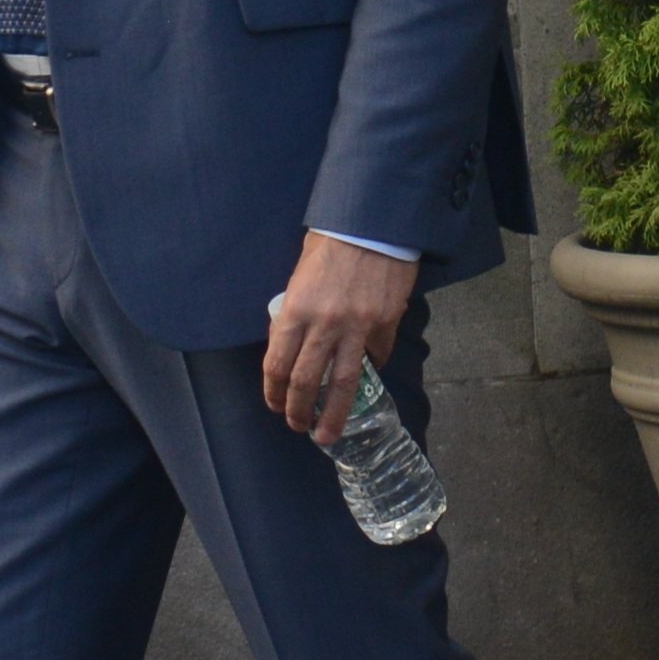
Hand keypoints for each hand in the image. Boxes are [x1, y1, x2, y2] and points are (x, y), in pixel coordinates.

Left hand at [261, 233, 418, 445]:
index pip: (277, 365)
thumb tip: (294, 344)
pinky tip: (366, 379)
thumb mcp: (299, 277)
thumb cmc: (330, 244)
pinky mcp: (385, 324)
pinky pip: (376, 357)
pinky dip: (370, 371)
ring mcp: (357, 327)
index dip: (273, 392)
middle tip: (299, 427)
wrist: (372, 224)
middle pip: (306, 382)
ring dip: (333, 415)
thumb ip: (296, 312)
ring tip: (328, 434)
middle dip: (299, 411)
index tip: (275, 405)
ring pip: (342, 384)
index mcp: (295, 310)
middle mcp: (323, 324)